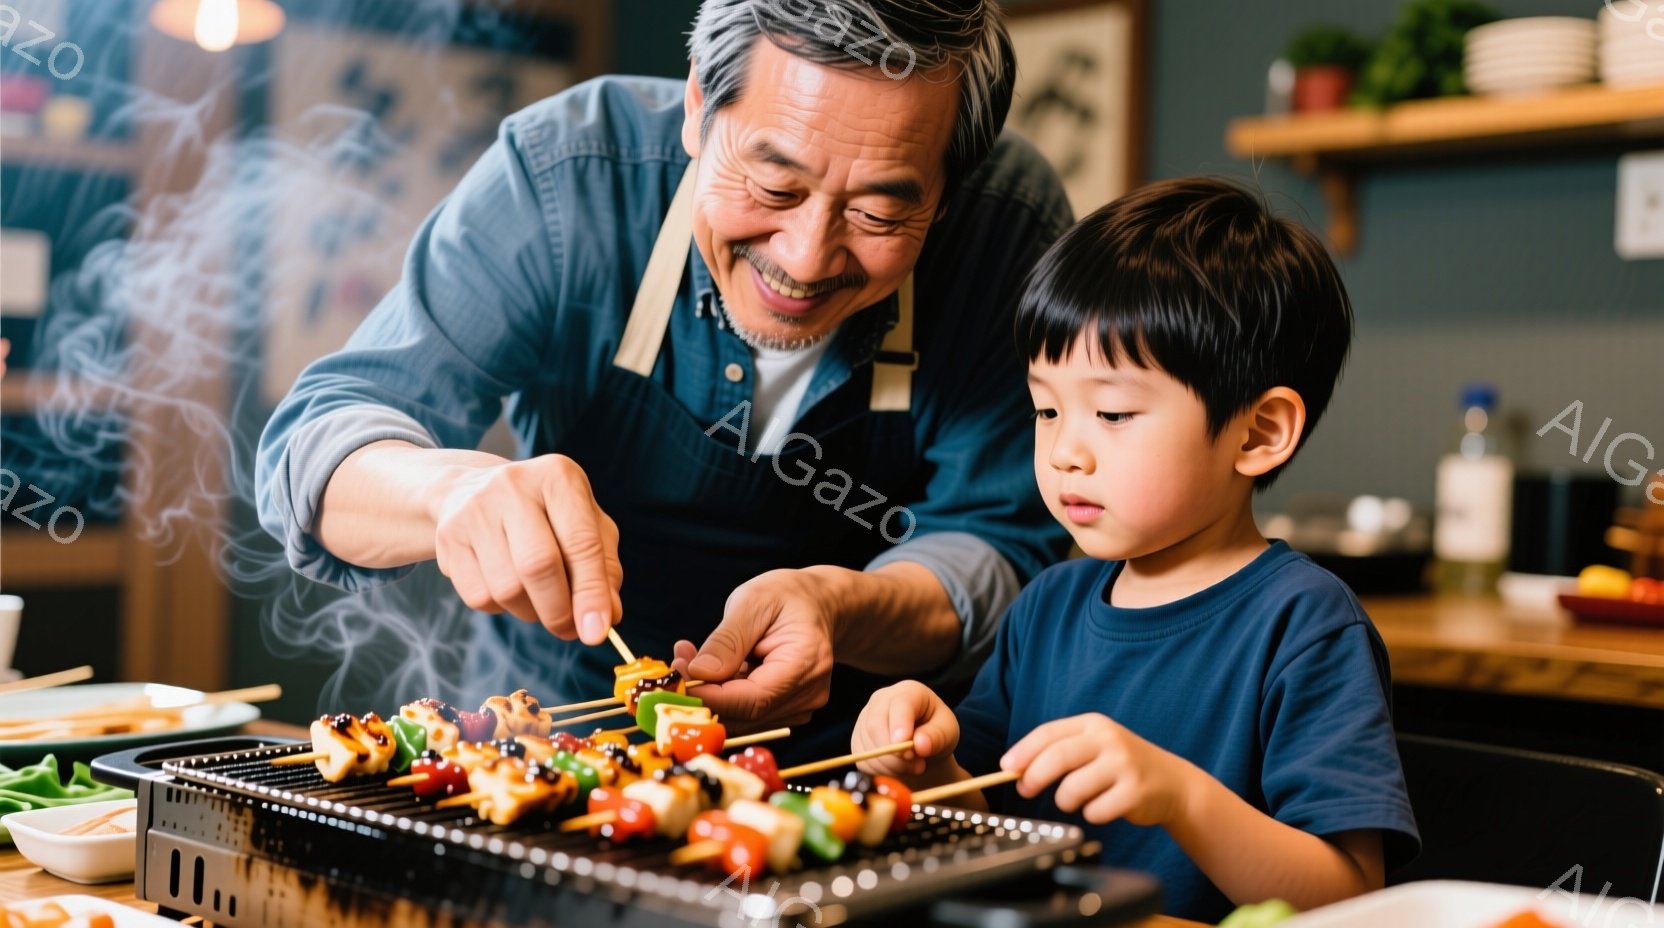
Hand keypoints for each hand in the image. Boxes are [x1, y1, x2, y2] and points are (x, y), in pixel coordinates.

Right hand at [431, 453, 622, 643]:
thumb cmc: (546, 515)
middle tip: (570, 630)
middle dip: (558, 611)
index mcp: (558, 477)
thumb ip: (604, 569)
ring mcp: (474, 510)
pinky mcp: (448, 538)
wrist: (474, 491)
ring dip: (530, 612)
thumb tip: (607, 617)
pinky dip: (501, 608)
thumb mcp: (585, 526)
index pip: (581, 542)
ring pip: (507, 589)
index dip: (591, 593)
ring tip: (539, 602)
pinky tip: (508, 588)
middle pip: (538, 566)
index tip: (597, 633)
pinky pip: (479, 597)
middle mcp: (513, 486)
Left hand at [670, 567, 837, 730]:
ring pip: (742, 716)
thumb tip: (698, 673)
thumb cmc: (789, 596)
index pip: (752, 699)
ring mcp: (801, 706)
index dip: (710, 696)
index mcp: (806, 663)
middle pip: (745, 714)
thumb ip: (728, 640)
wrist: (820, 604)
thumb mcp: (754, 601)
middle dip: (703, 693)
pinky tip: (713, 667)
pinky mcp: (789, 709)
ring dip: (709, 693)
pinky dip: (723, 694)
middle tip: (677, 662)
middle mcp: (809, 693)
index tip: (676, 678)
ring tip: (690, 656)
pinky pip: (748, 711)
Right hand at [852, 681, 957, 778]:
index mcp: (908, 691)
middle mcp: (881, 699)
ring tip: (914, 767)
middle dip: (895, 753)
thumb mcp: (948, 732)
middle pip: (875, 725)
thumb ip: (936, 737)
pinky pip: (863, 759)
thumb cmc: (937, 732)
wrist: (922, 745)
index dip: (900, 727)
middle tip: (918, 766)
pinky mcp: (857, 739)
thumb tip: (920, 745)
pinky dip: (882, 770)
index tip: (907, 750)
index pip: (899, 705)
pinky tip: (898, 768)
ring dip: (892, 765)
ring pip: (868, 745)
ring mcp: (865, 718)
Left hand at [999, 714, 1194, 826]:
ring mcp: (1124, 765)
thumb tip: (1015, 767)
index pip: (1049, 733)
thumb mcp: (1095, 746)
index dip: (1024, 751)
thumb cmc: (1122, 766)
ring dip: (1066, 801)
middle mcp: (1109, 740)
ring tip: (1078, 799)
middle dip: (1033, 777)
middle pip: (1057, 757)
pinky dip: (1092, 814)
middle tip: (1025, 789)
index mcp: (1094, 725)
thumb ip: (1061, 750)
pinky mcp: (1135, 793)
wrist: (1173, 783)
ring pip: (1072, 790)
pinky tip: (1104, 806)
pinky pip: (1095, 812)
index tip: (1007, 766)